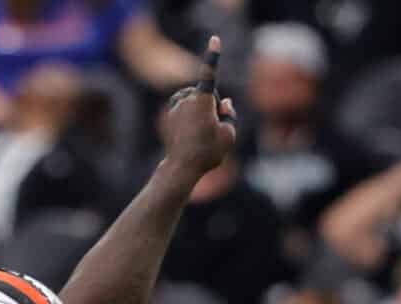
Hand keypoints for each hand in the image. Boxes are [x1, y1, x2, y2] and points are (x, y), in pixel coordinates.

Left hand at [159, 34, 235, 181]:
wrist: (181, 168)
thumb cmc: (208, 151)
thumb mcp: (229, 133)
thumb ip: (230, 114)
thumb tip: (224, 103)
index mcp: (202, 101)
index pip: (210, 74)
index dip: (214, 56)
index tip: (214, 39)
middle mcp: (187, 99)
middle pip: (208, 95)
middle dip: (214, 106)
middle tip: (211, 129)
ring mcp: (176, 106)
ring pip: (197, 101)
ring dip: (202, 111)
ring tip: (200, 133)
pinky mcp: (170, 114)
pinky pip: (187, 108)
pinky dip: (192, 116)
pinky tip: (190, 131)